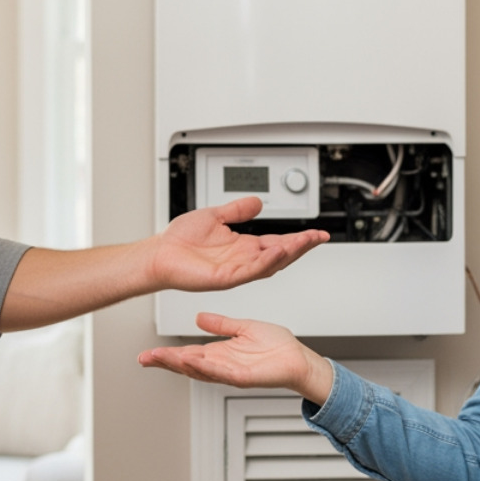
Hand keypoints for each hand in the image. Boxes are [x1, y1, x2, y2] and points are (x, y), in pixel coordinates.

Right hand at [137, 312, 334, 404]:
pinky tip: (192, 361)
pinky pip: (222, 372)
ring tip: (160, 358)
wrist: (299, 359)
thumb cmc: (277, 346)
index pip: (187, 355)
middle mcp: (221, 365)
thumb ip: (221, 324)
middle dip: (164, 362)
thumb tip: (199, 318)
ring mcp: (231, 373)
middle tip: (143, 358)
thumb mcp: (243, 328)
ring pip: (199, 370)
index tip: (147, 353)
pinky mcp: (244, 377)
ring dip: (179, 365)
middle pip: (186, 366)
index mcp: (219, 353)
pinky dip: (206, 367)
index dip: (167, 355)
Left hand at [150, 197, 327, 293]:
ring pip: (269, 264)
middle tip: (319, 237)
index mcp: (244, 247)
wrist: (159, 254)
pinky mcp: (224, 278)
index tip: (317, 233)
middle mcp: (243, 260)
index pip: (278, 242)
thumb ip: (237, 210)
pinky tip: (275, 250)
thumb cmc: (180, 240)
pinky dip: (264, 261)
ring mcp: (235, 271)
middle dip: (301, 246)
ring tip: (304, 242)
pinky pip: (249, 271)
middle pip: (280, 255)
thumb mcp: (215, 216)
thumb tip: (257, 202)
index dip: (299, 238)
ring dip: (288, 253)